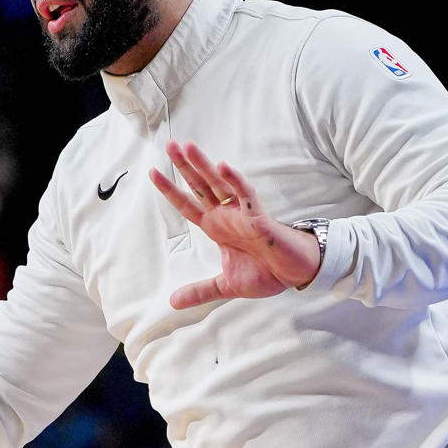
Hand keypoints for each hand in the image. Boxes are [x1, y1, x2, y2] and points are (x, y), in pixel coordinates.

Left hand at [150, 141, 322, 309]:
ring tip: (189, 147)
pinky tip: (223, 166)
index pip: (188, 205)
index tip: (153, 172)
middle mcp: (227, 216)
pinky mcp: (260, 218)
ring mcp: (243, 214)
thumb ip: (200, 291)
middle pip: (201, 187)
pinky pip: (246, 195)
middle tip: (170, 144)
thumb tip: (173, 302)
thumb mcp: (225, 286)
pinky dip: (235, 181)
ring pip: (220, 184)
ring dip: (205, 166)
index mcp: (217, 228)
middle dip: (185, 167)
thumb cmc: (266, 273)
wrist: (293, 276)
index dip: (170, 190)